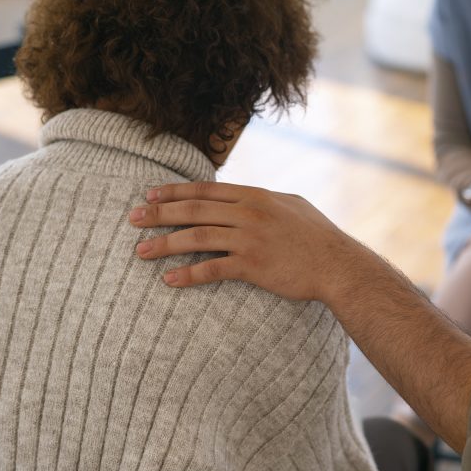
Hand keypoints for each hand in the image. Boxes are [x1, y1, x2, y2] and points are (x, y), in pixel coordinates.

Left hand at [129, 182, 366, 301]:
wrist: (338, 264)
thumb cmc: (318, 237)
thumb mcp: (292, 206)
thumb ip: (265, 200)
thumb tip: (245, 197)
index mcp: (255, 196)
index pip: (206, 190)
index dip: (175, 192)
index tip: (150, 195)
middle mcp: (249, 213)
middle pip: (194, 210)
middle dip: (159, 214)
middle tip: (133, 220)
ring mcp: (250, 239)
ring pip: (197, 237)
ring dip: (165, 244)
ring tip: (140, 251)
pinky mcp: (253, 266)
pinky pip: (213, 269)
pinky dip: (189, 275)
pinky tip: (170, 280)